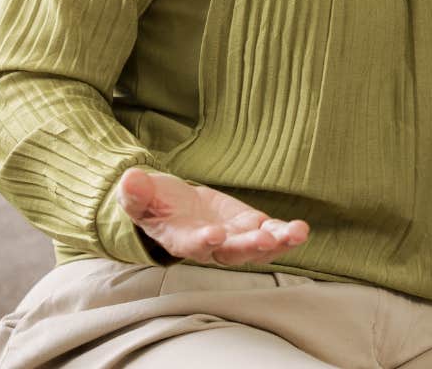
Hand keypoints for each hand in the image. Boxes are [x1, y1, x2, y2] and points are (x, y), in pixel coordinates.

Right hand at [115, 167, 309, 265]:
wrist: (172, 205)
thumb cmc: (153, 202)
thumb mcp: (139, 194)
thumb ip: (136, 192)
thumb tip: (130, 180)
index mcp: (180, 239)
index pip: (192, 245)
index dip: (203, 242)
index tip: (214, 235)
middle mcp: (210, 246)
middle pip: (231, 252)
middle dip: (249, 247)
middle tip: (266, 240)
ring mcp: (234, 238)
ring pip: (257, 248)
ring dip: (278, 243)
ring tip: (296, 233)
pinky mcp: (250, 226)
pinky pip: (271, 233)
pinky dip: (286, 233)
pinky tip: (300, 229)